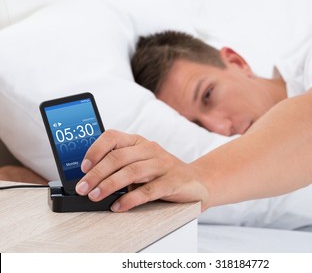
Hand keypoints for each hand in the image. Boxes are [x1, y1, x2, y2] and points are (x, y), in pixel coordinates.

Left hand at [75, 130, 208, 211]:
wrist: (197, 181)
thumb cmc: (162, 173)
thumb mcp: (140, 164)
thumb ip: (120, 167)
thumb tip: (89, 181)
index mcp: (138, 142)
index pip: (112, 137)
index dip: (95, 150)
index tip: (82, 167)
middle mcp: (150, 149)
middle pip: (118, 157)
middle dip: (96, 174)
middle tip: (83, 188)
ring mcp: (163, 164)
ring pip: (131, 172)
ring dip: (109, 185)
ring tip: (96, 196)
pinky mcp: (173, 181)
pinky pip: (148, 190)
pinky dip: (131, 199)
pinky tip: (119, 206)